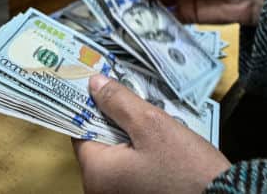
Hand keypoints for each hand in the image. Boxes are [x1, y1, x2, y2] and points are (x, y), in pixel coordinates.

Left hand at [72, 75, 230, 193]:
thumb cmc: (187, 168)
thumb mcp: (152, 125)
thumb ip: (119, 102)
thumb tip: (93, 83)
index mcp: (97, 173)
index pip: (80, 131)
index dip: (91, 106)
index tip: (102, 86)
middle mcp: (100, 190)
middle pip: (97, 144)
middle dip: (114, 120)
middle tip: (134, 100)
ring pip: (115, 156)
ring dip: (129, 137)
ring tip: (152, 120)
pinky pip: (129, 170)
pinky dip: (139, 154)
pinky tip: (159, 144)